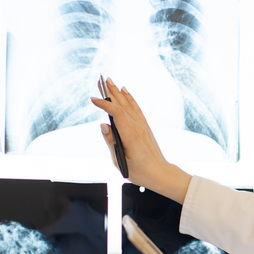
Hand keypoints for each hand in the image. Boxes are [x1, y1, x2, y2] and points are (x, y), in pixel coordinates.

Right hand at [90, 78, 190, 203]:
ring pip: (129, 105)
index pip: (117, 114)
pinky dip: (130, 99)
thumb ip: (111, 142)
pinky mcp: (145, 127)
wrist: (160, 174)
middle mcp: (138, 128)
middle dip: (110, 91)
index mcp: (131, 136)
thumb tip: (103, 125)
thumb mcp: (120, 161)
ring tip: (110, 81)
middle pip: (122, 105)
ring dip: (118, 92)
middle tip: (100, 79)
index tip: (93, 99)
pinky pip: (136, 109)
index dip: (105, 104)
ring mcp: (143, 126)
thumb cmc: (140, 172)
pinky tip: (125, 91)